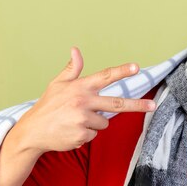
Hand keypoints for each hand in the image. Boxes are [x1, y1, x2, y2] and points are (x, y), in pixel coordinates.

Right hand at [16, 47, 155, 153]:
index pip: (105, 76)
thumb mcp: (57, 84)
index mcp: (80, 87)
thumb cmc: (47, 106)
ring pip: (104, 122)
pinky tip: (71, 130)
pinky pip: (93, 134)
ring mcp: (83, 120)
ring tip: (75, 121)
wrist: (32, 131)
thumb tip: (76, 50)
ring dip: (94, 123)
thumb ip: (71, 69)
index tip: (136, 67)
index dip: (122, 71)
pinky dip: (85, 134)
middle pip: (117, 103)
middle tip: (153, 105)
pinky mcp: (82, 135)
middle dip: (138, 105)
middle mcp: (83, 102)